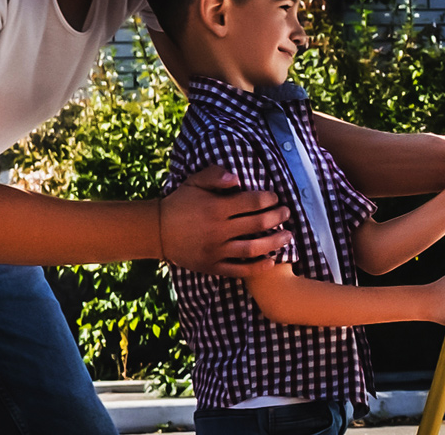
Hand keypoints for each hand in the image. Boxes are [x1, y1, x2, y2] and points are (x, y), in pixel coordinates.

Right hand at [160, 165, 291, 276]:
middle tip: (287, 213)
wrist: (156, 231)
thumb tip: (237, 178)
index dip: (269, 199)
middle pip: (257, 225)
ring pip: (252, 249)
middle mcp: (217, 230)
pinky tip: (271, 262)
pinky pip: (239, 270)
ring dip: (274, 243)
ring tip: (288, 236)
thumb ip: (215, 175)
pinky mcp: (212, 266)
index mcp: (215, 208)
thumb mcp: (194, 182)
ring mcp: (215, 251)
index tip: (275, 198)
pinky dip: (257, 268)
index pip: (252, 203)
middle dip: (277, 218)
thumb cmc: (180, 203)